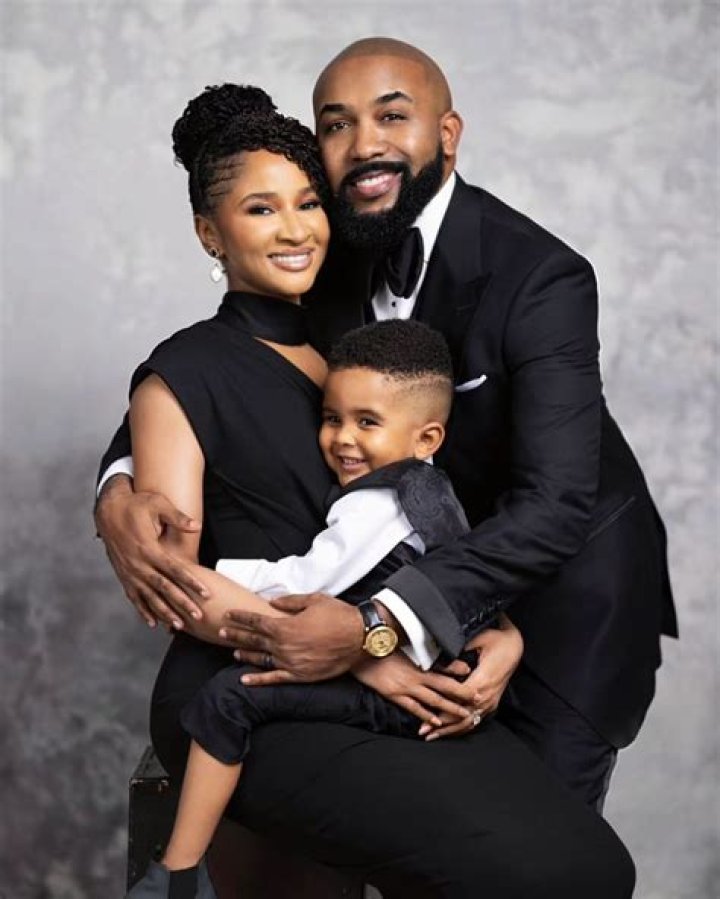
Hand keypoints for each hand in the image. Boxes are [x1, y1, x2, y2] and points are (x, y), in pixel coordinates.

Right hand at [95, 475, 206, 628]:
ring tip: (179, 625)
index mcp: (148, 548)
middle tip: (198, 616)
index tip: (206, 594)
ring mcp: (129, 572)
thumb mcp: (157, 504)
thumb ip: (177, 517)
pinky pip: (134, 597)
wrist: (107, 510)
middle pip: (164, 588)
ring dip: (164, 612)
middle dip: (182, 603)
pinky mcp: (123, 575)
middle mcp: (138, 564)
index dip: (191, 582)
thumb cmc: (135, 505)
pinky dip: (143, 610)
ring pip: (149, 597)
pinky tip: (152, 623)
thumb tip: (197, 526)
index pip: (175, 570)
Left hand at [222, 592, 365, 683]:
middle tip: (220, 631)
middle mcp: (284, 646)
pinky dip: (258, 679)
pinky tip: (245, 679)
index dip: (240, 617)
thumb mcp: (313, 600)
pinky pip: (274, 678)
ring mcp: (291, 663)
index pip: (255, 621)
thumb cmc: (338, 615)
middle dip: (235, 634)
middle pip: (253, 639)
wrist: (360, 637)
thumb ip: (289, 602)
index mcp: (285, 626)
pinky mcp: (300, 675)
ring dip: (245, 654)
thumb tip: (272, 603)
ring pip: (261, 659)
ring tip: (232, 651)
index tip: (228, 614)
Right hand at [353, 652, 472, 728]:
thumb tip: (429, 640)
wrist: (359, 648)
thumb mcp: (401, 640)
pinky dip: (426, 715)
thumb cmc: (379, 642)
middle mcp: (415, 675)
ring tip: (464, 716)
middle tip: (478, 701)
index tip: (473, 677)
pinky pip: (413, 707)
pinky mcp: (394, 694)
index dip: (459, 673)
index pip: (444, 669)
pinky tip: (436, 722)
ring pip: (433, 700)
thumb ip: (417, 643)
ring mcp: (405, 687)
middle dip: (462, 695)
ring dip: (450, 709)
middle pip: (444, 687)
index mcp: (417, 661)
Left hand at [421, 614, 523, 740]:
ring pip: (469, 721)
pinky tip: (450, 731)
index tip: (428, 717)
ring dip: (450, 730)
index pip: (459, 701)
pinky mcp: (491, 702)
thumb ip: (460, 648)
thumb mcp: (478, 639)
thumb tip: (441, 653)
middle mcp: (486, 695)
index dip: (443, 710)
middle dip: (442, 725)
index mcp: (482, 680)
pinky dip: (462, 727)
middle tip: (423, 732)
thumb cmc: (497, 641)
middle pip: (462, 716)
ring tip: (433, 736)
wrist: (515, 646)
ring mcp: (490, 701)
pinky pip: (476, 719)